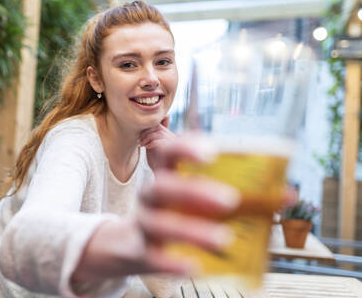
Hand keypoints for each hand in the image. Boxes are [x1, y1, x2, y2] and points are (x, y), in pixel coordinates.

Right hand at [71, 135, 238, 283]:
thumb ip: (240, 196)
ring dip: (190, 230)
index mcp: (165, 177)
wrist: (129, 246)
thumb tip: (284, 195)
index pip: (167, 153)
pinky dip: (172, 262)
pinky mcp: (142, 253)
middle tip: (229, 200)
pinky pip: (153, 257)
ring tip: (223, 239)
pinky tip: (193, 265)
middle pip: (162, 186)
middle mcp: (151, 197)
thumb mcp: (197, 201)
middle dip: (193, 190)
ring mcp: (144, 225)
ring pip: (158, 224)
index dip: (184, 148)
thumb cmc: (174, 216)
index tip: (211, 151)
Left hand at [140, 116, 175, 170]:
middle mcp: (173, 138)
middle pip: (158, 127)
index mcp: (169, 135)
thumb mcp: (152, 146)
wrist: (160, 173)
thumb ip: (151, 136)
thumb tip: (143, 128)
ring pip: (158, 133)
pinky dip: (151, 143)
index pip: (158, 125)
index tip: (140, 136)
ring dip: (147, 138)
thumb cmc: (156, 160)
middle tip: (140, 140)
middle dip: (146, 132)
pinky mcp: (170, 149)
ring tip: (142, 144)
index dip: (147, 128)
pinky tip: (147, 147)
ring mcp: (172, 143)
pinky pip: (160, 141)